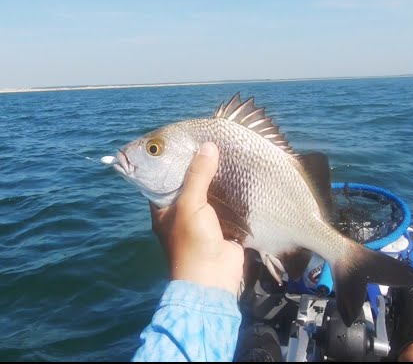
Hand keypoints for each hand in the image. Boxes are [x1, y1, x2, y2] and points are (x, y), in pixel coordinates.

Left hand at [150, 141, 244, 295]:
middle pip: (189, 182)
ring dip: (219, 177)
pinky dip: (233, 191)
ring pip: (209, 192)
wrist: (212, 279)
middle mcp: (181, 212)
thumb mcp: (190, 205)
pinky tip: (242, 175)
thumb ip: (199, 175)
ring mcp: (203, 219)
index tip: (185, 140)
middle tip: (213, 142)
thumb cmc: (192, 243)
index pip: (162, 178)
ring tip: (230, 153)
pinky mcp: (223, 225)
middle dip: (200, 166)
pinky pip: (227, 203)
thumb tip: (208, 146)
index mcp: (163, 208)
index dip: (171, 160)